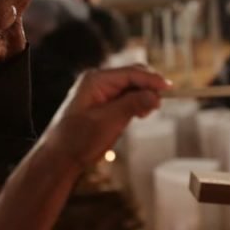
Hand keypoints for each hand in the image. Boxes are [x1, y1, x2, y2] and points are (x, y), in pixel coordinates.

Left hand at [38, 65, 167, 168]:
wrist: (60, 156)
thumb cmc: (77, 139)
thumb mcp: (108, 121)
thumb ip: (132, 105)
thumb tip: (155, 95)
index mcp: (96, 80)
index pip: (131, 73)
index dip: (152, 79)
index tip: (169, 88)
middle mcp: (98, 81)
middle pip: (133, 76)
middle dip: (148, 87)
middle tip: (158, 104)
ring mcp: (100, 92)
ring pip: (132, 88)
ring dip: (143, 97)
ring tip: (149, 112)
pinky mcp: (104, 104)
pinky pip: (126, 98)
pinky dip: (137, 104)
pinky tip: (141, 114)